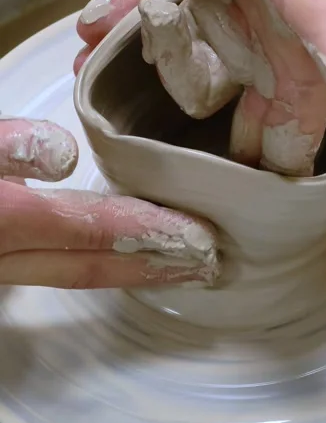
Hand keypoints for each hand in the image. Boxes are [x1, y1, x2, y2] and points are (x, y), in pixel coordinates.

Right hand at [0, 117, 218, 287]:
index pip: (86, 227)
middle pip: (86, 269)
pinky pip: (53, 271)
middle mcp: (4, 256)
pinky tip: (125, 260)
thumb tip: (67, 153)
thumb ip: (11, 147)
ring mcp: (3, 266)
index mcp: (2, 220)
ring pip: (71, 276)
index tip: (197, 234)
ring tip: (180, 270)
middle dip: (151, 270)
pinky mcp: (4, 262)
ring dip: (129, 275)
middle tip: (207, 267)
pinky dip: (96, 265)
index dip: (143, 231)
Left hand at [77, 0, 325, 177]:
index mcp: (308, 60)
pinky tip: (97, 33)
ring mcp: (241, 9)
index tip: (240, 208)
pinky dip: (132, 14)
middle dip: (212, 144)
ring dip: (154, 82)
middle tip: (171, 175)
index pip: (295, 134)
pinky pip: (169, 6)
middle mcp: (277, 42)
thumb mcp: (323, 5)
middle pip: (245, 110)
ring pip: (198, 61)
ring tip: (108, 105)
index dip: (272, 173)